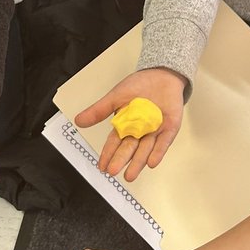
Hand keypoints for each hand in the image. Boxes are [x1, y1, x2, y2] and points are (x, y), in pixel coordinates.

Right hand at [76, 67, 186, 182]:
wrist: (162, 74)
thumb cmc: (139, 85)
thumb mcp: (115, 97)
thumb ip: (99, 110)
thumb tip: (78, 121)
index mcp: (125, 125)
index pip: (115, 142)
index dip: (108, 154)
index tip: (102, 166)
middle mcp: (140, 132)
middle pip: (129, 148)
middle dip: (121, 159)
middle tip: (113, 171)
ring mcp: (155, 131)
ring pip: (145, 149)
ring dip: (138, 162)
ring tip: (130, 175)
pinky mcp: (170, 128)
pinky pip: (164, 142)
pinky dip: (158, 152)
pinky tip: (151, 162)